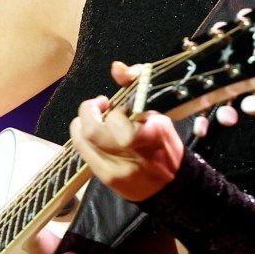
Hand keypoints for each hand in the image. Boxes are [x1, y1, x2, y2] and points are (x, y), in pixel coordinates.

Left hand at [69, 61, 183, 200]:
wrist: (173, 185)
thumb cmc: (165, 145)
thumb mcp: (159, 115)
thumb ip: (137, 86)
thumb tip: (116, 68)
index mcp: (150, 135)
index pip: (118, 119)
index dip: (114, 109)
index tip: (120, 107)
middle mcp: (130, 155)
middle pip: (92, 130)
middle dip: (89, 111)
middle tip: (99, 106)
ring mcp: (115, 169)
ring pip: (81, 140)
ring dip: (84, 124)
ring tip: (96, 120)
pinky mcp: (105, 179)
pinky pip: (83, 153)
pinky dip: (85, 139)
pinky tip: (97, 137)